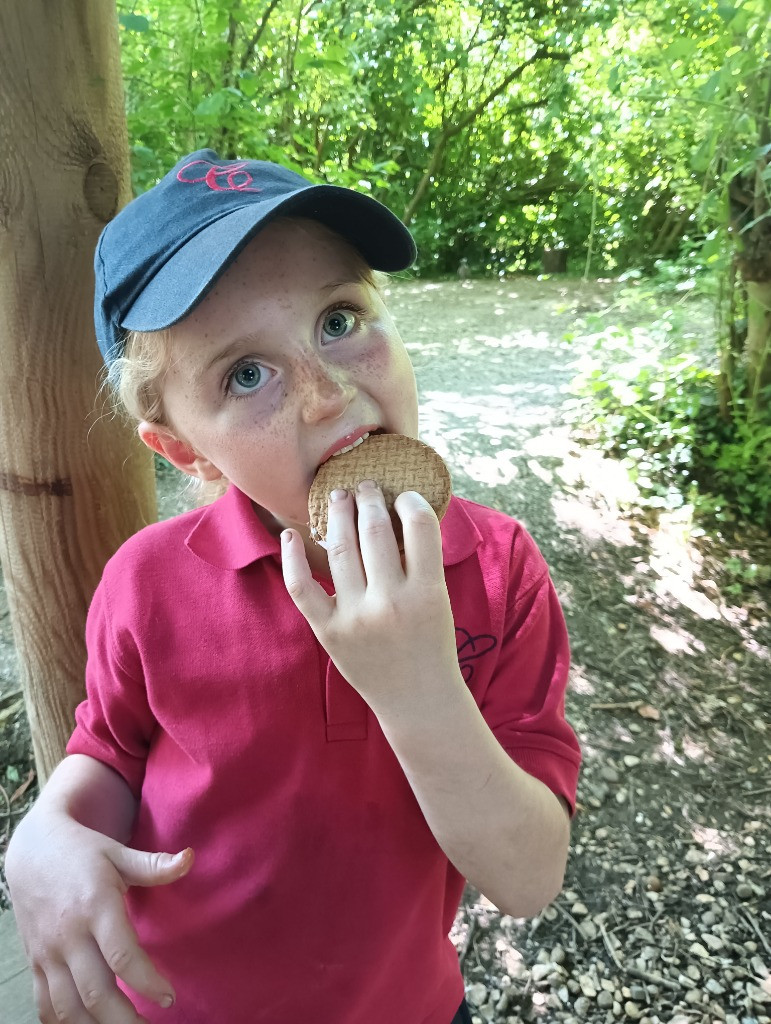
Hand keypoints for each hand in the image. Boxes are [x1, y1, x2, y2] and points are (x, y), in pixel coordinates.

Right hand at [6, 810, 191, 1023]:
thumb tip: (190, 858)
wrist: (31, 850)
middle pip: (95, 991)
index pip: (122, 956)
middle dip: (125, 1019)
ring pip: (68, 1007)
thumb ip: (154, 865)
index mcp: (95, 906)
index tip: (168, 998)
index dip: (147, 982)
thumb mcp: (118, 853)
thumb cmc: (82, 852)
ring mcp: (48, 952)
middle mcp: (69, 934)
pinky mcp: (35, 962)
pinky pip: (44, 1005)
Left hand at [282, 481, 461, 714]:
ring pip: (339, 548)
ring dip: (337, 515)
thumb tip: (396, 511)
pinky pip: (301, 587)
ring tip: (338, 498)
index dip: (409, 501)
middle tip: (365, 486)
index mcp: (428, 591)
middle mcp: (390, 602)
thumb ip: (421, 561)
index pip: (419, 525)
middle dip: (369, 499)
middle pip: (374, 530)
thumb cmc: (432, 645)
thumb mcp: (439, 599)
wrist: (417, 700)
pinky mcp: (328, 632)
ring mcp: (355, 617)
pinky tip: (291, 534)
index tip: (403, 495)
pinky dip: (292, 558)